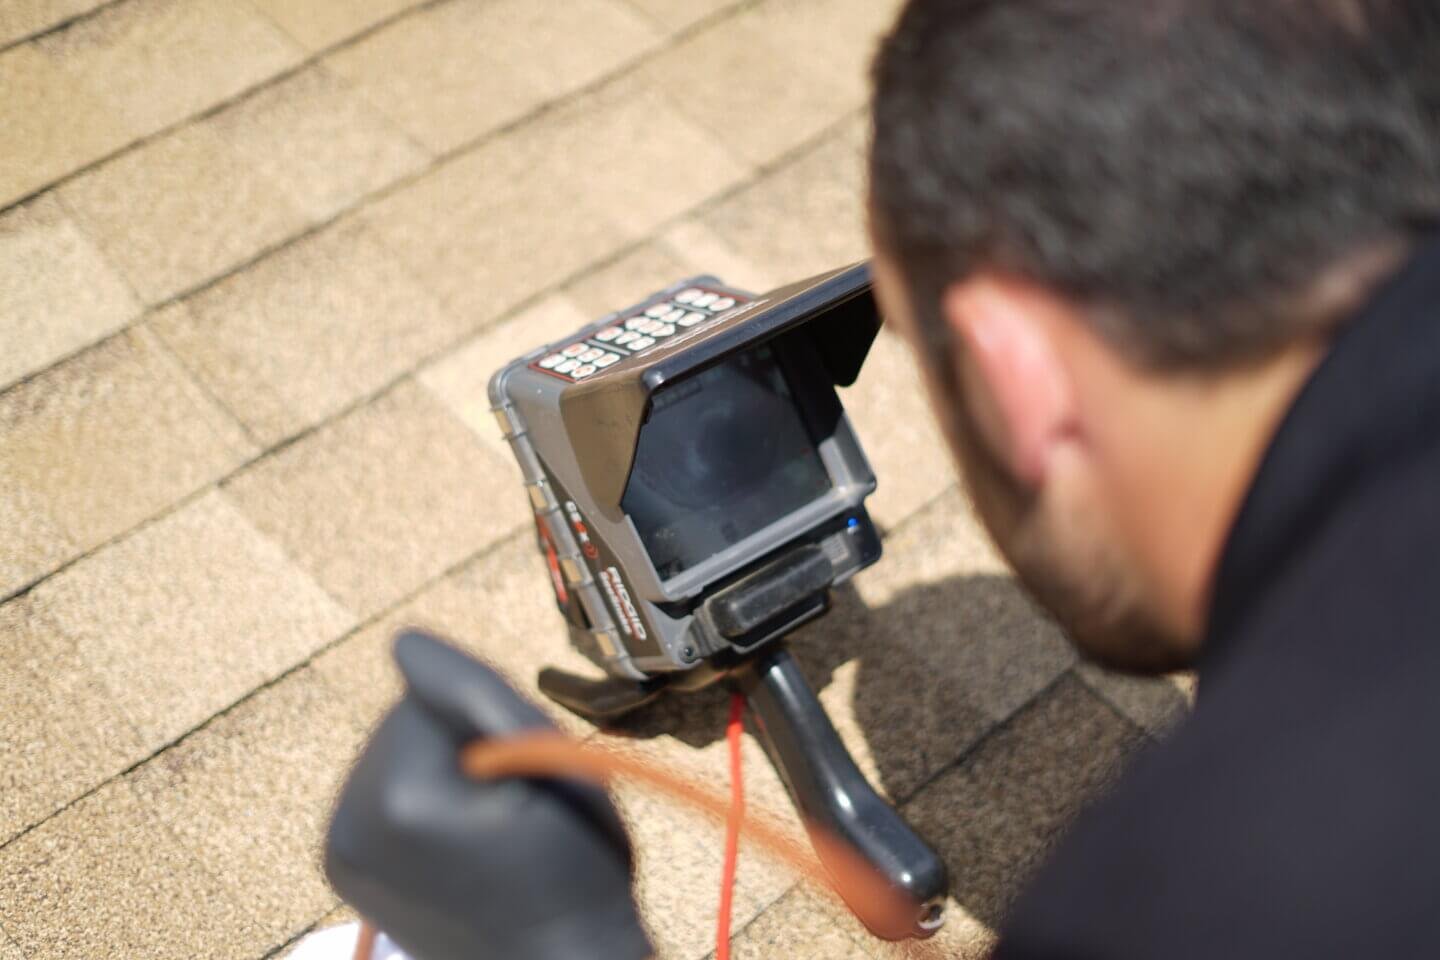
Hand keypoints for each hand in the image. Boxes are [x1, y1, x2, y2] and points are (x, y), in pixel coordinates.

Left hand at [325, 630, 651, 959]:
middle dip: (463, 735)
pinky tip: (454, 831)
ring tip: (489, 820)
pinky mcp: (341, 861)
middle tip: (516, 796)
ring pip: (396, 746)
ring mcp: (340, 846)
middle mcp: (351, 820)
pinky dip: (421, 793)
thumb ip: (474, 690)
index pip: (437, 685)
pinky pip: (383, 785)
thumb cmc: (576, 871)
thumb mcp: (551, 763)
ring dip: (442, 761)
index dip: (496, 712)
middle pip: (409, 715)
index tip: (530, 767)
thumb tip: (402, 641)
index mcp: (401, 793)